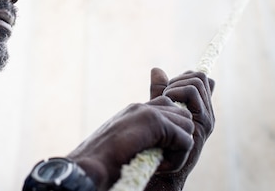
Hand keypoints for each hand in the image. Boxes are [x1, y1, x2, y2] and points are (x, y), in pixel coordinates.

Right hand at [65, 68, 213, 190]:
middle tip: (160, 159)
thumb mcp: (124, 145)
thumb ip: (140, 137)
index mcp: (134, 112)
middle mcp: (140, 107)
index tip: (158, 154)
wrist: (87, 166)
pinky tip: (159, 166)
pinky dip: (177, 159)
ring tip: (159, 163)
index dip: (171, 132)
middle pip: (182, 115)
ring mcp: (147, 112)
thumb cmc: (101, 163)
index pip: (167, 108)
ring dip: (179, 150)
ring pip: (187, 126)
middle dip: (178, 139)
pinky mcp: (155, 122)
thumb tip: (158, 147)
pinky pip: (185, 140)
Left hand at [145, 68, 214, 189]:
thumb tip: (157, 69)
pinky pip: (191, 92)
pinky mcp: (203, 122)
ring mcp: (207, 117)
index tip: (168, 89)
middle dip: (179, 79)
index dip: (184, 77)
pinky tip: (167, 105)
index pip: (201, 79)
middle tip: (165, 95)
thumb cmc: (156, 137)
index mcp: (199, 108)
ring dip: (176, 86)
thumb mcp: (158, 108)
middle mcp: (207, 112)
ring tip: (166, 101)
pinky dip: (175, 91)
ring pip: (198, 80)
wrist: (158, 164)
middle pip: (201, 76)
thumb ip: (160, 90)